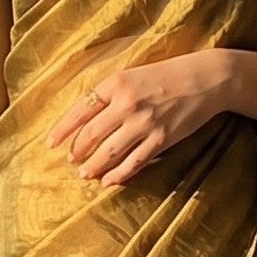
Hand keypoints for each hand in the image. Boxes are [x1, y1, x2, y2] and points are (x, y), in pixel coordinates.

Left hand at [48, 48, 237, 185]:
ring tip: (85, 174)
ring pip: (109, 152)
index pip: (79, 111)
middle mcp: (126, 103)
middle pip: (91, 135)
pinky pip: (134, 162)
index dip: (62, 130)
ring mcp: (144, 123)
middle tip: (71, 161)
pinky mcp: (161, 139)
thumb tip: (85, 116)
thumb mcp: (133, 75)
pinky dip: (118, 175)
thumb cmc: (166, 75)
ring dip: (93, 166)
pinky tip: (109, 181)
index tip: (50, 143)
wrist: (205, 78)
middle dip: (77, 151)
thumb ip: (110, 93)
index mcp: (115, 84)